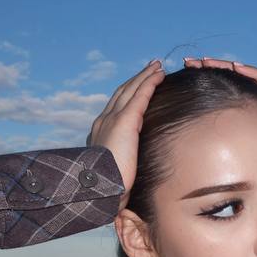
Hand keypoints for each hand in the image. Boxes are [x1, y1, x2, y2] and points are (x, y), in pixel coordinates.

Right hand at [86, 61, 165, 209]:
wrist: (96, 190)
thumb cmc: (106, 189)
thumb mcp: (114, 173)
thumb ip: (121, 165)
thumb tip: (129, 174)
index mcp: (101, 133)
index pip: (116, 108)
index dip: (128, 95)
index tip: (139, 87)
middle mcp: (104, 121)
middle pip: (122, 93)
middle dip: (136, 80)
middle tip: (151, 68)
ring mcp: (112, 119)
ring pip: (131, 90)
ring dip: (144, 76)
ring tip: (157, 66)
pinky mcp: (125, 120)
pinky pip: (140, 95)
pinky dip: (150, 82)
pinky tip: (160, 74)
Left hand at [183, 57, 256, 187]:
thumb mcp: (246, 150)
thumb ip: (230, 142)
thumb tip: (199, 147)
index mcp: (253, 109)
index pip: (227, 90)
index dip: (207, 82)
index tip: (185, 76)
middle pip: (234, 79)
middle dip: (211, 69)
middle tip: (188, 63)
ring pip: (249, 76)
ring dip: (227, 66)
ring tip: (207, 61)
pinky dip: (252, 74)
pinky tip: (236, 67)